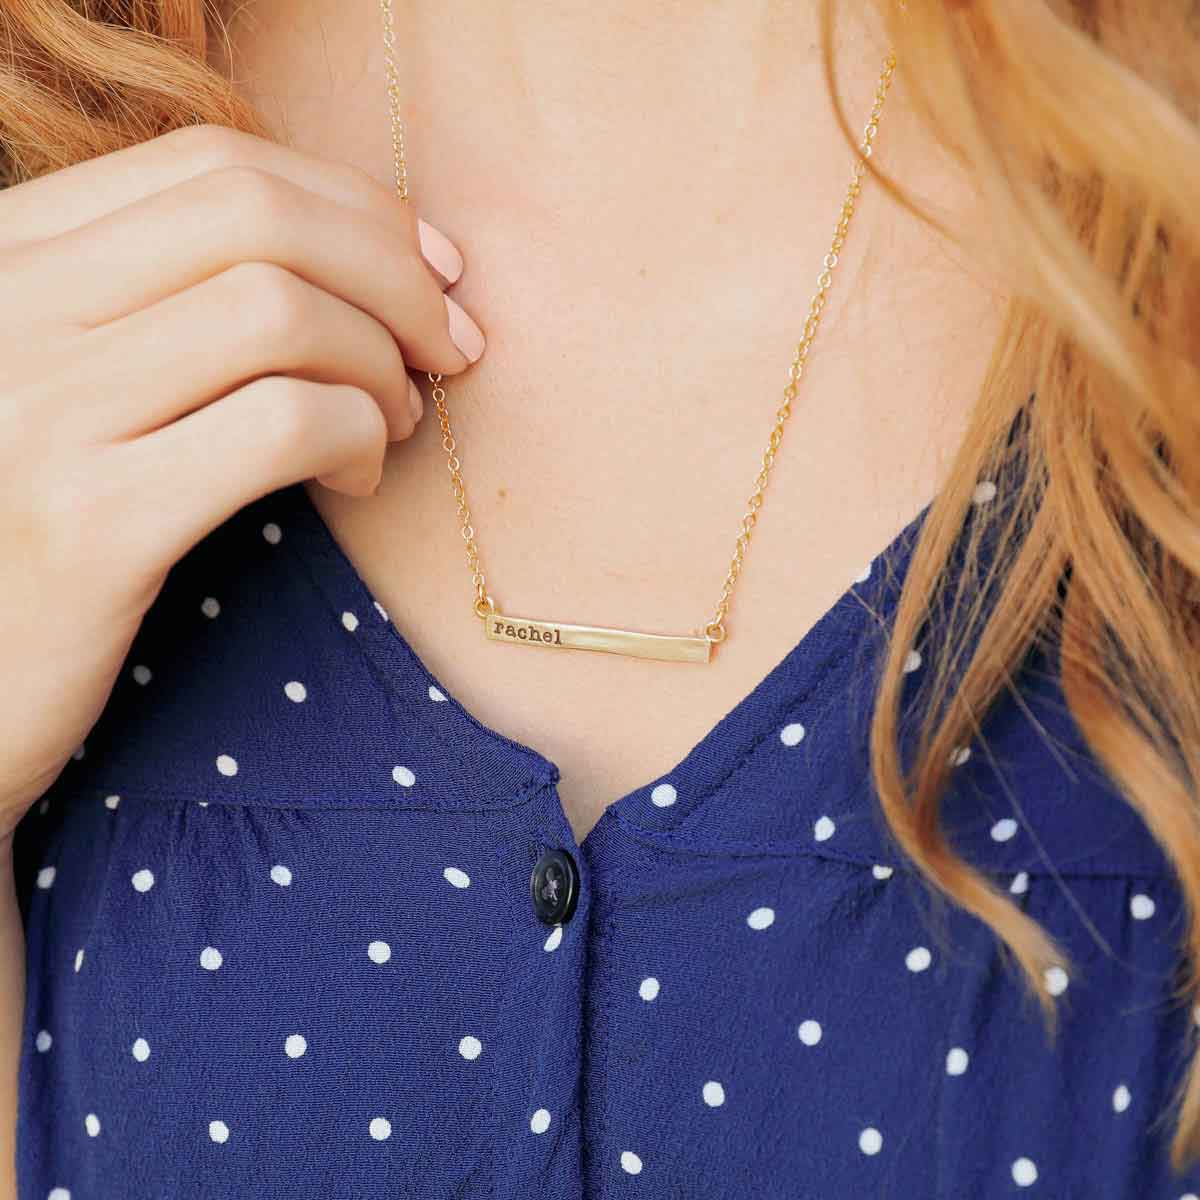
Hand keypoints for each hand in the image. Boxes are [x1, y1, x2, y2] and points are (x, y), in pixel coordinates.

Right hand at [0, 122, 484, 835]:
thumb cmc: (36, 531)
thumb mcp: (78, 387)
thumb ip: (174, 309)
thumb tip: (366, 262)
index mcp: (11, 256)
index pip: (214, 169)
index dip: (354, 208)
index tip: (433, 268)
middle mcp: (11, 307)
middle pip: (259, 218)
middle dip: (394, 273)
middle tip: (449, 345)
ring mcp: (40, 410)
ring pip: (280, 312)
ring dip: (380, 365)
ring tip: (397, 424)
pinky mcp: (90, 522)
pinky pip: (282, 424)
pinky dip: (358, 437)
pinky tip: (357, 480)